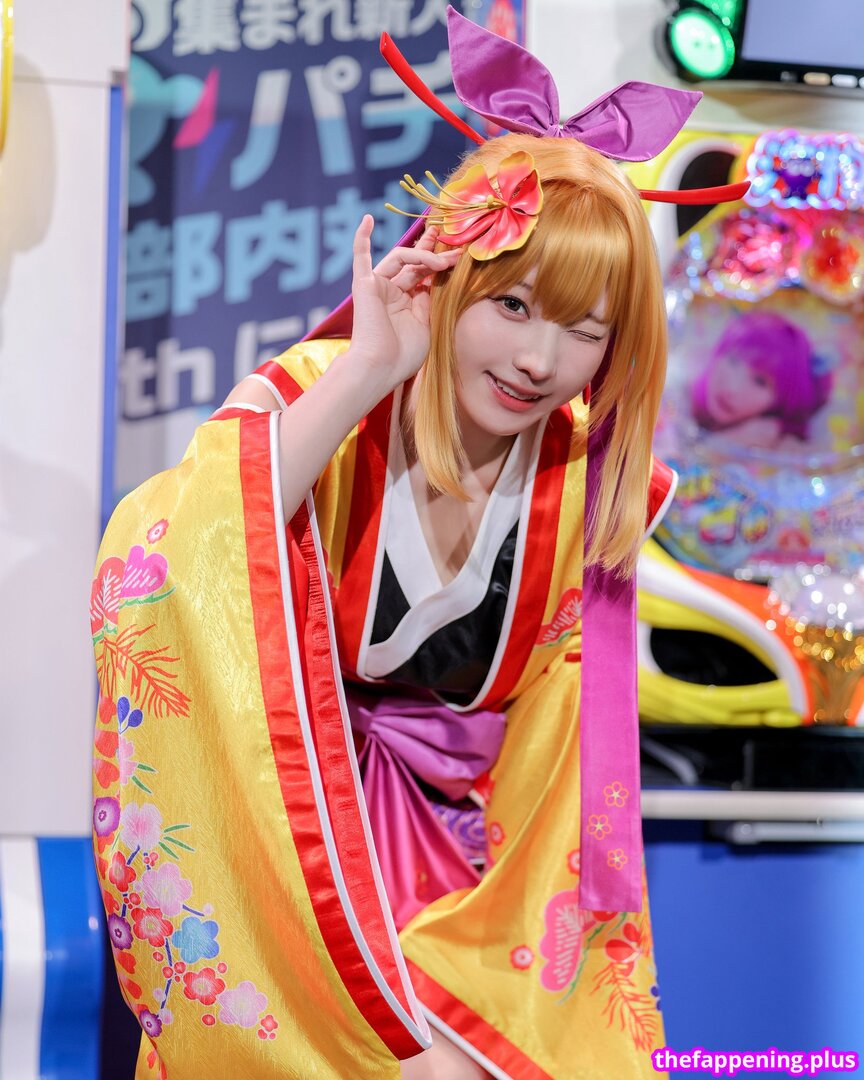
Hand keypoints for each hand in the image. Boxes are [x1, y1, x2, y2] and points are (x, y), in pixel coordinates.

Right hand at [347, 214, 462, 390]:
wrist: (381, 367)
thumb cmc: (403, 355)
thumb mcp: (426, 325)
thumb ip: (430, 300)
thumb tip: (437, 277)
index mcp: (407, 303)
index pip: (424, 274)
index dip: (439, 261)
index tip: (457, 253)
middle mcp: (392, 292)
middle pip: (415, 262)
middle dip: (436, 251)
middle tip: (454, 241)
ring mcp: (377, 287)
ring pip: (402, 258)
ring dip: (424, 254)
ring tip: (442, 262)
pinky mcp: (364, 285)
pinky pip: (360, 257)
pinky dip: (362, 238)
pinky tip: (368, 219)